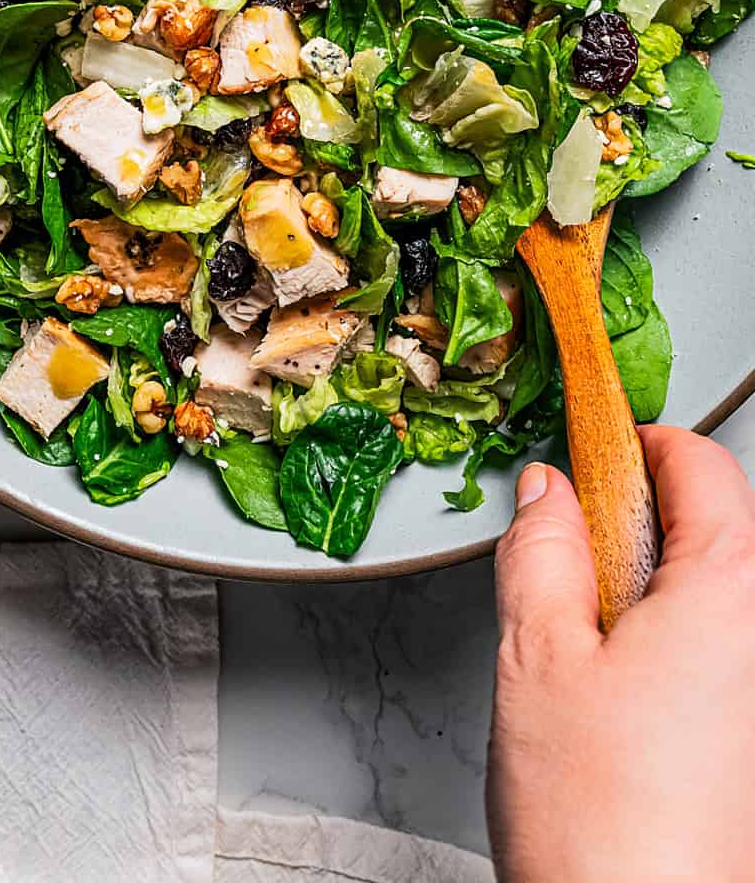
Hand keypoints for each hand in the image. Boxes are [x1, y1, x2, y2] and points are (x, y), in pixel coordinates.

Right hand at [487, 426, 754, 881]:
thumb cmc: (600, 825)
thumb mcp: (536, 654)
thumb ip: (542, 549)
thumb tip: (548, 494)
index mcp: (731, 592)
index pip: (701, 465)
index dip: (634, 441)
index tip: (585, 446)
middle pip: (716, 529)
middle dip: (637, 523)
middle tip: (566, 557)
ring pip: (717, 597)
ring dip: (652, 593)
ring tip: (583, 649)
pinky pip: (724, 659)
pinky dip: (671, 652)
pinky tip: (616, 707)